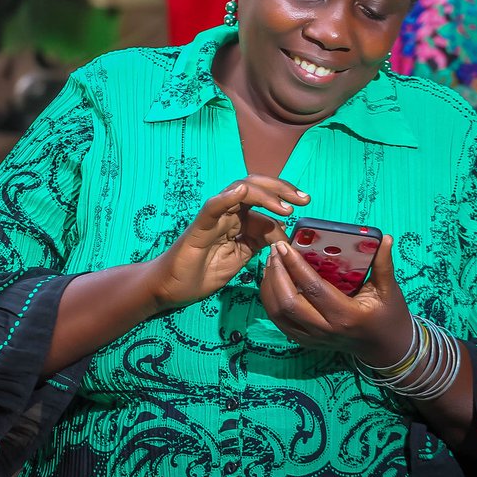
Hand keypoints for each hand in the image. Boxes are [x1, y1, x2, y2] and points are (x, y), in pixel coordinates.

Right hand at [150, 177, 307, 308]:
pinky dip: (227, 197)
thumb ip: (259, 243)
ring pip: (240, 191)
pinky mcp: (200, 226)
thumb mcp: (241, 259)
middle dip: (282, 189)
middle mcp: (228, 212)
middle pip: (256, 188)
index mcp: (239, 220)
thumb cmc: (202, 273)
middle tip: (303, 198)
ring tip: (284, 206)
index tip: (305, 208)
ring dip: (264, 194)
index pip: (265, 203)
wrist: (171, 288)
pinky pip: (213, 206)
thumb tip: (283, 232)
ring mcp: (214, 217)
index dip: (285, 203)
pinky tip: (242, 192)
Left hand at [259, 234, 413, 364]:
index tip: (284, 245)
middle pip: (288, 302)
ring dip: (270, 286)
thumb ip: (383, 264)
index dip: (295, 265)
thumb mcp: (389, 291)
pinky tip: (272, 281)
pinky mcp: (305, 341)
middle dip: (277, 273)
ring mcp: (312, 338)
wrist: (385, 349)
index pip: (313, 288)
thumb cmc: (388, 317)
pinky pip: (279, 321)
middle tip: (275, 250)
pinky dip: (271, 300)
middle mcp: (325, 329)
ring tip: (271, 262)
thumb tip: (385, 237)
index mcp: (345, 315)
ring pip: (279, 313)